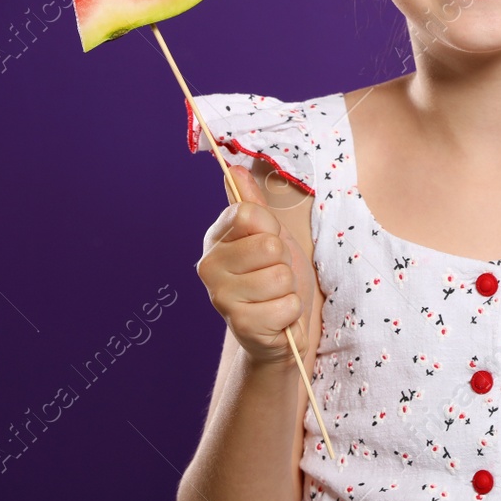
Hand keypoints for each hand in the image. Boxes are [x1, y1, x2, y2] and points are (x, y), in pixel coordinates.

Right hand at [195, 163, 312, 364]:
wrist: (278, 331)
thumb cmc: (273, 279)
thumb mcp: (269, 236)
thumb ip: (252, 205)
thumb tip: (234, 169)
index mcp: (215, 239)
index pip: (248, 214)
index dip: (270, 228)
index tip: (267, 243)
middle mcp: (209, 267)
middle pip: (269, 245)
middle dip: (283, 261)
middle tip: (273, 275)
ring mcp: (222, 297)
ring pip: (280, 276)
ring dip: (288, 289)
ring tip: (275, 297)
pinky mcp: (241, 325)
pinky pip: (287, 305)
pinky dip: (290, 312)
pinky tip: (277, 318)